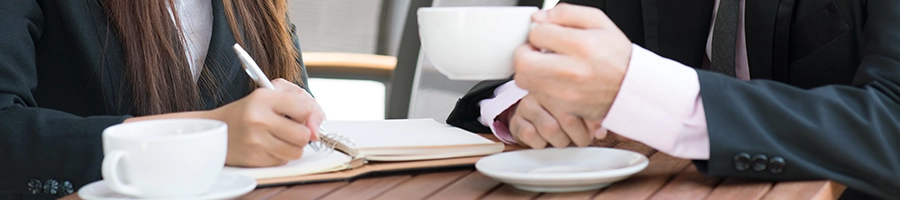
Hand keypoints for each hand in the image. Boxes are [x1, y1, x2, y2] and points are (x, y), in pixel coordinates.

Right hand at [206, 78, 324, 166]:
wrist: (218, 128)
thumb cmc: (251, 110)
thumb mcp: (273, 93)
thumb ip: (303, 102)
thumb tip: (317, 128)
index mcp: (264, 98)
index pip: (305, 109)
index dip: (309, 114)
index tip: (302, 116)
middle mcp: (259, 119)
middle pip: (303, 135)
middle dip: (302, 134)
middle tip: (292, 129)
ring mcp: (255, 141)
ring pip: (296, 151)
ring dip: (293, 146)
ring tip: (280, 137)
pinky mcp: (253, 159)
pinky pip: (282, 161)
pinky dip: (280, 155)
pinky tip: (269, 145)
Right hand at [507, 94, 597, 147]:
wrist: (535, 115)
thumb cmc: (564, 111)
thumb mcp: (585, 109)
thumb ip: (596, 117)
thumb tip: (601, 131)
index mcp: (563, 81)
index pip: (583, 102)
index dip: (592, 123)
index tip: (596, 131)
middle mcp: (543, 89)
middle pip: (568, 118)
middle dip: (579, 136)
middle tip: (582, 138)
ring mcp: (528, 104)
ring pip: (550, 129)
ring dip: (561, 140)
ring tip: (564, 138)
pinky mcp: (516, 119)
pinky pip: (532, 135)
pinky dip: (542, 143)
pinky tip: (545, 138)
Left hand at [514, 3, 631, 121]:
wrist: (632, 88)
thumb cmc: (616, 55)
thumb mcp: (599, 22)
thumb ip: (566, 13)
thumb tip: (538, 18)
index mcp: (581, 45)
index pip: (537, 34)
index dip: (539, 31)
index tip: (547, 36)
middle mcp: (572, 71)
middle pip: (522, 61)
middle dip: (524, 53)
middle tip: (535, 51)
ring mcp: (567, 93)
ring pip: (524, 80)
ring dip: (529, 71)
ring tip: (544, 65)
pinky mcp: (565, 108)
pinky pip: (536, 96)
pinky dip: (539, 87)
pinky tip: (553, 80)